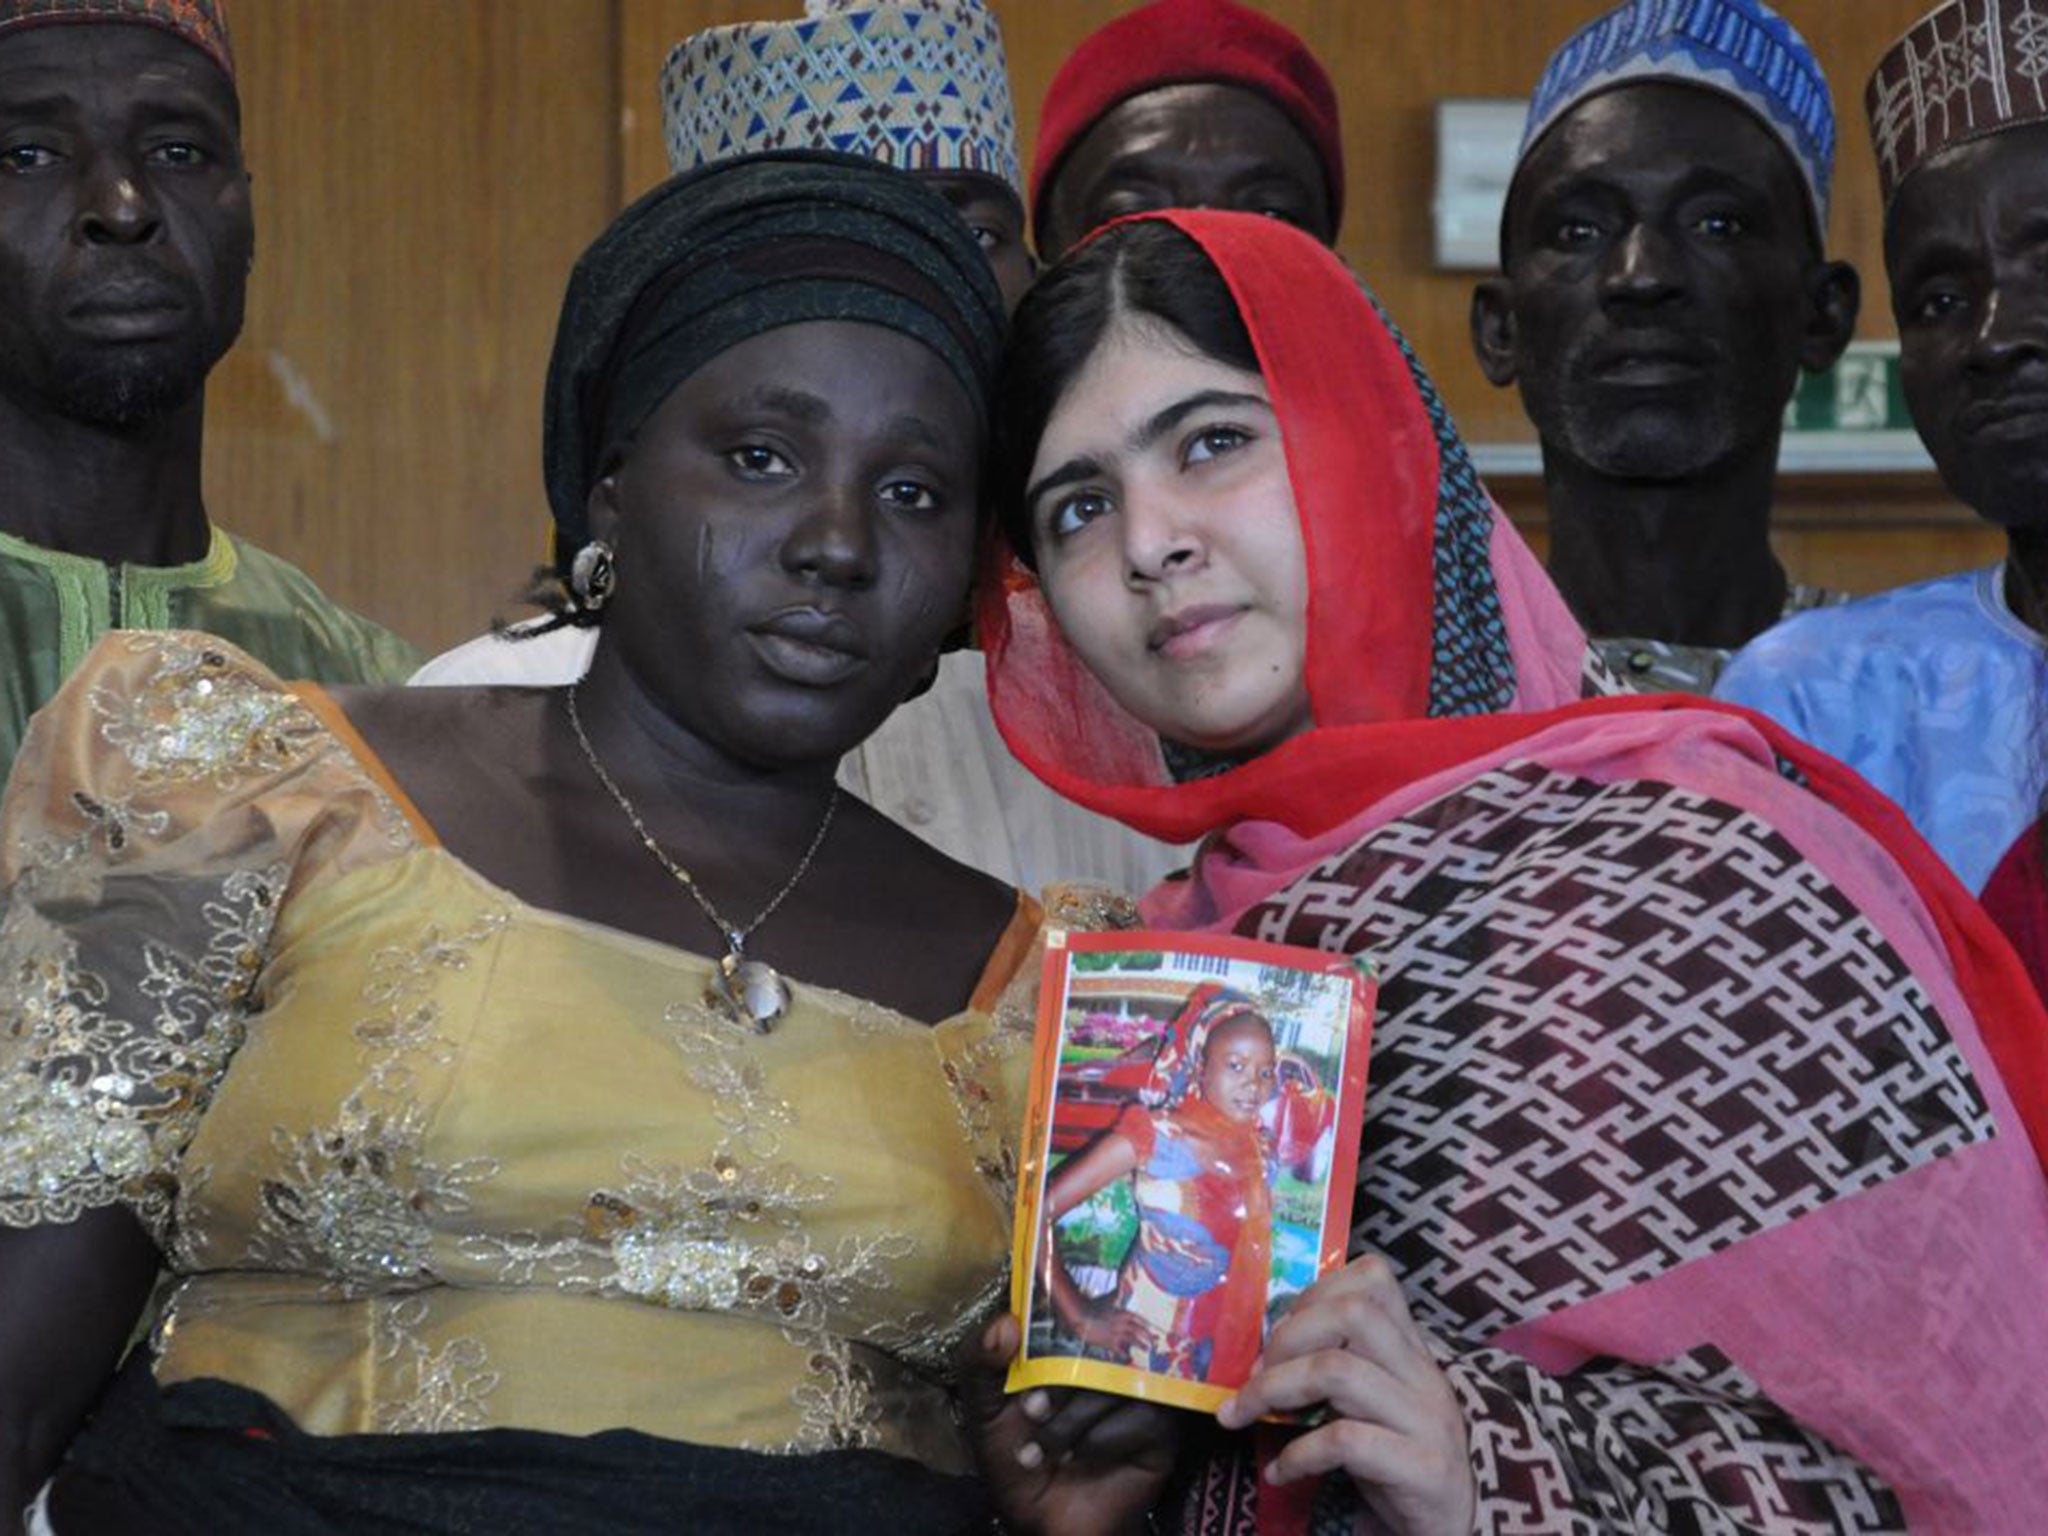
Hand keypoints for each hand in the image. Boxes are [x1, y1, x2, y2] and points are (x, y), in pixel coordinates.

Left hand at [957, 1314, 1181, 1535]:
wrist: (1042, 1522)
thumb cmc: (1015, 1459)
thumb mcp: (984, 1408)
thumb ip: (979, 1360)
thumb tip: (1007, 1323)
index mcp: (1068, 1348)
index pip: (1071, 1308)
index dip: (1051, 1320)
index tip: (1024, 1344)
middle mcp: (1107, 1363)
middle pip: (1099, 1342)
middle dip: (1057, 1382)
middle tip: (1030, 1411)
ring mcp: (1138, 1392)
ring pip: (1115, 1381)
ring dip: (1072, 1420)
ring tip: (1046, 1451)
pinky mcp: (1161, 1429)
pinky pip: (1142, 1416)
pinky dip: (1102, 1440)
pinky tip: (1080, 1458)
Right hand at [1068, 1300, 1157, 1361]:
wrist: (1081, 1317)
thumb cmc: (1093, 1306)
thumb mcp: (1107, 1298)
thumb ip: (1116, 1292)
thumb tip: (1121, 1278)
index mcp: (1123, 1313)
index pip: (1139, 1319)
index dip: (1146, 1324)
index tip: (1152, 1328)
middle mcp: (1122, 1324)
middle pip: (1139, 1330)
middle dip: (1148, 1336)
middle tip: (1154, 1340)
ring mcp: (1117, 1334)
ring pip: (1133, 1340)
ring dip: (1141, 1345)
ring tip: (1147, 1349)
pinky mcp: (1110, 1343)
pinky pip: (1120, 1350)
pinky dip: (1125, 1355)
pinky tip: (1129, 1358)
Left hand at [1216, 1254, 1473, 1535]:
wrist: (1458, 1526)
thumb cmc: (1399, 1460)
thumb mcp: (1370, 1403)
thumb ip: (1335, 1368)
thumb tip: (1258, 1353)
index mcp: (1411, 1348)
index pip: (1373, 1278)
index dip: (1313, 1293)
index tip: (1278, 1333)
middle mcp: (1423, 1374)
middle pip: (1351, 1313)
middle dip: (1287, 1336)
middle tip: (1256, 1374)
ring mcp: (1427, 1419)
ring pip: (1338, 1371)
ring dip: (1274, 1390)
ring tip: (1248, 1415)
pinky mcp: (1424, 1469)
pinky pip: (1345, 1442)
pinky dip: (1298, 1455)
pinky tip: (1281, 1471)